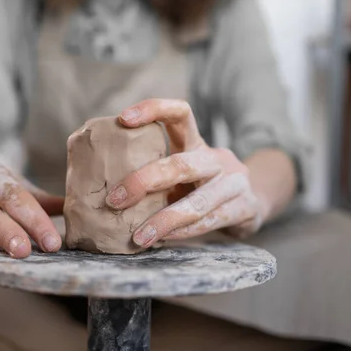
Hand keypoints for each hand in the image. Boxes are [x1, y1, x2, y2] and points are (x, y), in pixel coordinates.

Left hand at [105, 99, 268, 247]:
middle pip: (183, 164)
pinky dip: (184, 232)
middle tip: (114, 200)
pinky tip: (163, 239)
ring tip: (138, 236)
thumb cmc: (203, 187)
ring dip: (164, 220)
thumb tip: (97, 181)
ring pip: (198, 201)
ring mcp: (234, 183)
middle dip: (145, 181)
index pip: (180, 113)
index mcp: (197, 144)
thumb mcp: (184, 172)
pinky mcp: (245, 208)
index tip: (123, 119)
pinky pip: (210, 222)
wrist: (254, 202)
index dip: (154, 110)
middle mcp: (217, 159)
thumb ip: (154, 172)